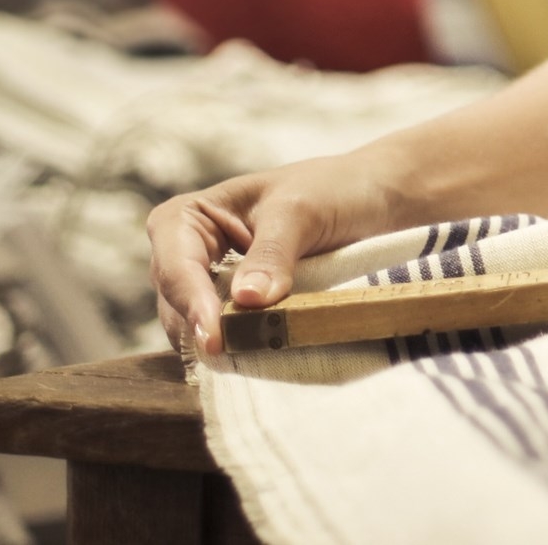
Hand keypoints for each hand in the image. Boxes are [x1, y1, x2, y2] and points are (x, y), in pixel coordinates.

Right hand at [146, 149, 405, 358]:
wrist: (372, 199)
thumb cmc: (332, 189)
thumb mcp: (301, 211)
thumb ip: (272, 252)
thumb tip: (245, 301)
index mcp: (190, 215)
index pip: (175, 263)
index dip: (190, 300)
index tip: (215, 337)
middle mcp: (189, 254)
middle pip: (175, 302)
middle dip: (201, 328)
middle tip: (236, 356)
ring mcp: (211, 285)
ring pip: (195, 327)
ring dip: (221, 344)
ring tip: (253, 357)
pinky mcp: (236, 311)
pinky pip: (224, 337)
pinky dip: (239, 349)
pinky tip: (261, 357)